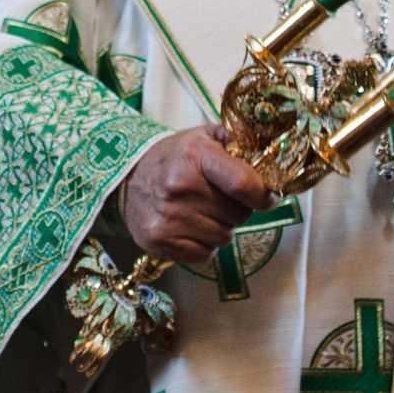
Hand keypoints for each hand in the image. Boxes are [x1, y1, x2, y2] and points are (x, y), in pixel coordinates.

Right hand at [122, 127, 273, 264]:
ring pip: (224, 237)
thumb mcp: (200, 137)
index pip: (243, 184)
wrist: (126, 178)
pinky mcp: (159, 240)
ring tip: (202, 212)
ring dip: (220, 228)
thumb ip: (234, 142)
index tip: (268, 198)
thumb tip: (266, 158)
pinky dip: (204, 245)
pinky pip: (205, 254)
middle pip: (238, 215)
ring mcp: (169, 216)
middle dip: (238, 210)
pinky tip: (190, 227)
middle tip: (221, 200)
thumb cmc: (171, 158)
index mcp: (195, 156)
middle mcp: (180, 187)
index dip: (263, 195)